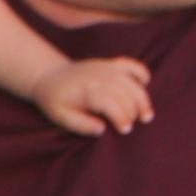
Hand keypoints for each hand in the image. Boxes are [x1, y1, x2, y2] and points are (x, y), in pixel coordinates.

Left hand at [32, 55, 154, 136]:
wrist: (49, 76)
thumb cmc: (55, 100)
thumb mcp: (61, 117)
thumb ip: (80, 124)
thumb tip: (102, 129)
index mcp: (86, 90)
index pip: (110, 102)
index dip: (121, 117)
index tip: (125, 130)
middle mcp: (99, 76)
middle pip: (125, 93)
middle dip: (132, 112)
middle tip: (131, 127)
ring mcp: (106, 68)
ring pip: (132, 82)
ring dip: (142, 98)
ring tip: (146, 116)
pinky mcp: (110, 64)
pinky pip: (131, 65)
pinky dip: (141, 73)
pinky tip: (145, 85)